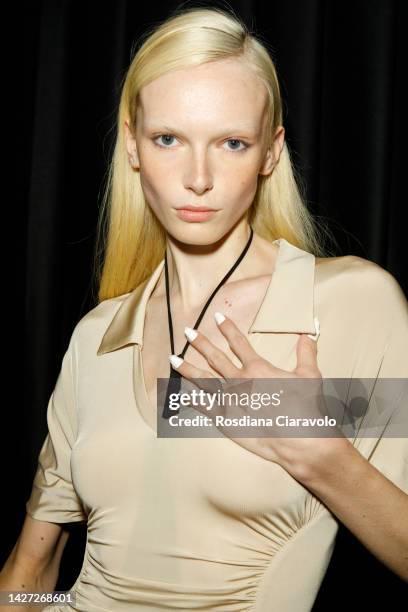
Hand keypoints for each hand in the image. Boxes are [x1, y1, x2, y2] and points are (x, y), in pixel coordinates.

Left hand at [169, 312, 348, 476]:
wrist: (300, 438)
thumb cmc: (306, 407)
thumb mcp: (310, 374)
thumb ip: (306, 351)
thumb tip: (309, 332)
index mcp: (258, 368)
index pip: (239, 343)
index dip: (228, 328)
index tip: (217, 317)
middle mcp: (240, 381)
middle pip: (216, 358)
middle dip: (201, 343)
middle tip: (188, 331)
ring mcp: (231, 400)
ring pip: (204, 380)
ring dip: (187, 368)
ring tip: (173, 358)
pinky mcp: (226, 420)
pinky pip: (204, 408)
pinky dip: (191, 400)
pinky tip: (179, 393)